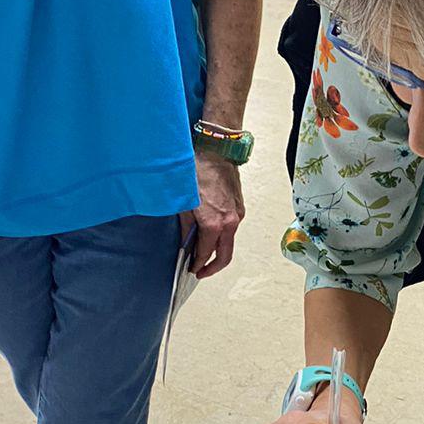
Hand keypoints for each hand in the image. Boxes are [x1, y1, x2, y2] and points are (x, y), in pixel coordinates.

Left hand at [183, 151, 243, 277]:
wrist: (217, 151)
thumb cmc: (198, 172)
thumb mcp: (184, 202)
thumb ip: (185, 227)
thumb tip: (185, 242)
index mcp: (214, 224)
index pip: (206, 253)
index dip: (197, 264)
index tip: (191, 269)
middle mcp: (230, 223)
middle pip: (225, 255)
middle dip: (212, 267)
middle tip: (200, 272)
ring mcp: (237, 215)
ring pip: (229, 242)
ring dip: (218, 251)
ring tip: (203, 252)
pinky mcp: (240, 208)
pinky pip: (232, 228)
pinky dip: (222, 236)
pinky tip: (211, 233)